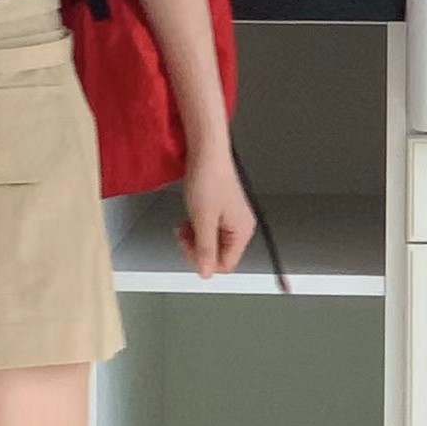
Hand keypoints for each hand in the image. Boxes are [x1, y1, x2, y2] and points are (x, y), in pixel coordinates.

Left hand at [176, 149, 256, 280]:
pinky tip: (188, 218)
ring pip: (211, 242)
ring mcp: (231, 218)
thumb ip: (204, 249)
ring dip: (195, 238)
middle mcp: (240, 227)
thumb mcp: (203, 220)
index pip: (225, 264)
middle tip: (184, 235)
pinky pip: (209, 229)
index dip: (204, 261)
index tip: (189, 248)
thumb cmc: (208, 180)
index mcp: (242, 232)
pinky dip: (196, 227)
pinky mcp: (221, 210)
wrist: (206, 152)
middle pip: (218, 255)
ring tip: (184, 225)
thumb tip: (205, 273)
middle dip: (198, 249)